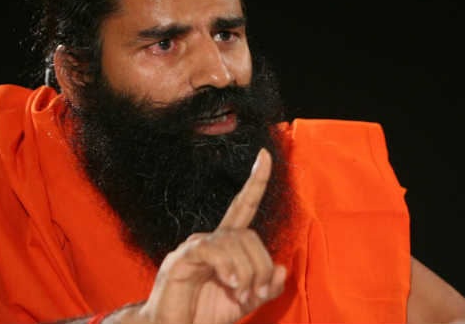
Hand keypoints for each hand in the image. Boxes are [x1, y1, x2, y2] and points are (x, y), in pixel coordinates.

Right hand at [119, 148, 285, 323]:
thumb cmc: (206, 313)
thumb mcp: (245, 302)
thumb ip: (265, 287)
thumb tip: (281, 267)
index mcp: (226, 245)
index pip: (243, 206)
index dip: (255, 182)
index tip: (265, 155)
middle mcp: (211, 239)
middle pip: (249, 234)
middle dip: (260, 265)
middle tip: (255, 293)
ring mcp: (195, 246)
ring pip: (235, 242)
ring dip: (247, 273)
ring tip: (241, 294)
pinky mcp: (183, 257)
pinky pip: (213, 250)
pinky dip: (229, 267)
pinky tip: (231, 283)